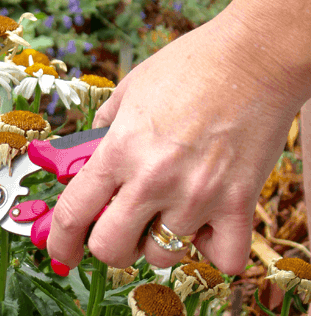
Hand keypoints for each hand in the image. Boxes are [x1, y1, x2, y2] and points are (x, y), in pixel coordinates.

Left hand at [46, 13, 300, 274]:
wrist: (255, 56)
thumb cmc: (192, 65)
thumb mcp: (129, 90)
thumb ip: (102, 130)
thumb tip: (83, 162)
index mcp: (119, 149)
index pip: (73, 214)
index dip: (60, 242)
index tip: (61, 252)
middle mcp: (153, 179)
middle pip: (110, 249)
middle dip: (108, 245)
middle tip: (119, 228)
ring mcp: (197, 196)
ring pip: (163, 256)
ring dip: (160, 242)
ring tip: (170, 210)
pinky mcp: (239, 204)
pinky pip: (222, 259)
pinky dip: (213, 250)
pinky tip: (208, 224)